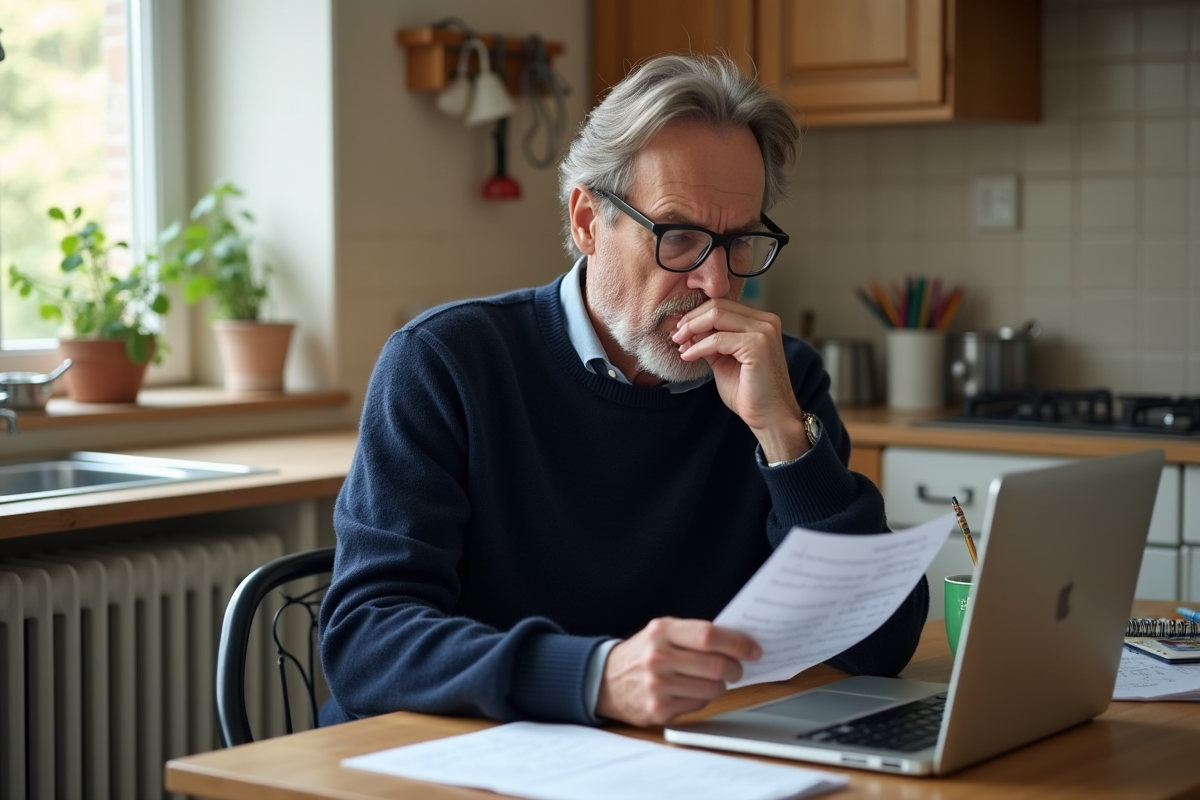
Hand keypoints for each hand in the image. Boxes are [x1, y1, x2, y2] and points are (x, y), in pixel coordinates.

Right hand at [595, 617, 760, 726]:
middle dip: (736, 668)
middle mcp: (658, 657)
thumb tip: (738, 641)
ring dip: (721, 685)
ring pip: (711, 688)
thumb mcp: (661, 632)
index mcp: (661, 631)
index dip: (737, 643)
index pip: (708, 635)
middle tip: (738, 668)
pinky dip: (703, 699)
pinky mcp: (658, 709)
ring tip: (713, 679)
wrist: (606, 680)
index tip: (754, 649)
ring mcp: (657, 685)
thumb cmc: (643, 653)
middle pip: (715, 665)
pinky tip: (693, 691)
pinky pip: (698, 705)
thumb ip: (694, 633)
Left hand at [671, 299, 807, 461]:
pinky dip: (699, 346)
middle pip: (718, 306)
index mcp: (760, 322)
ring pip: (717, 316)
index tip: (679, 329)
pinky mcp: (758, 345)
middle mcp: (766, 321)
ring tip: (679, 343)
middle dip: (691, 319)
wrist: (770, 418)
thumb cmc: (749, 393)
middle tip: (675, 334)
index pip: (722, 305)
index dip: (697, 314)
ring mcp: (764, 331)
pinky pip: (718, 338)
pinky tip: (687, 356)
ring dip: (692, 328)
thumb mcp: (723, 361)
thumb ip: (709, 342)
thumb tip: (686, 329)